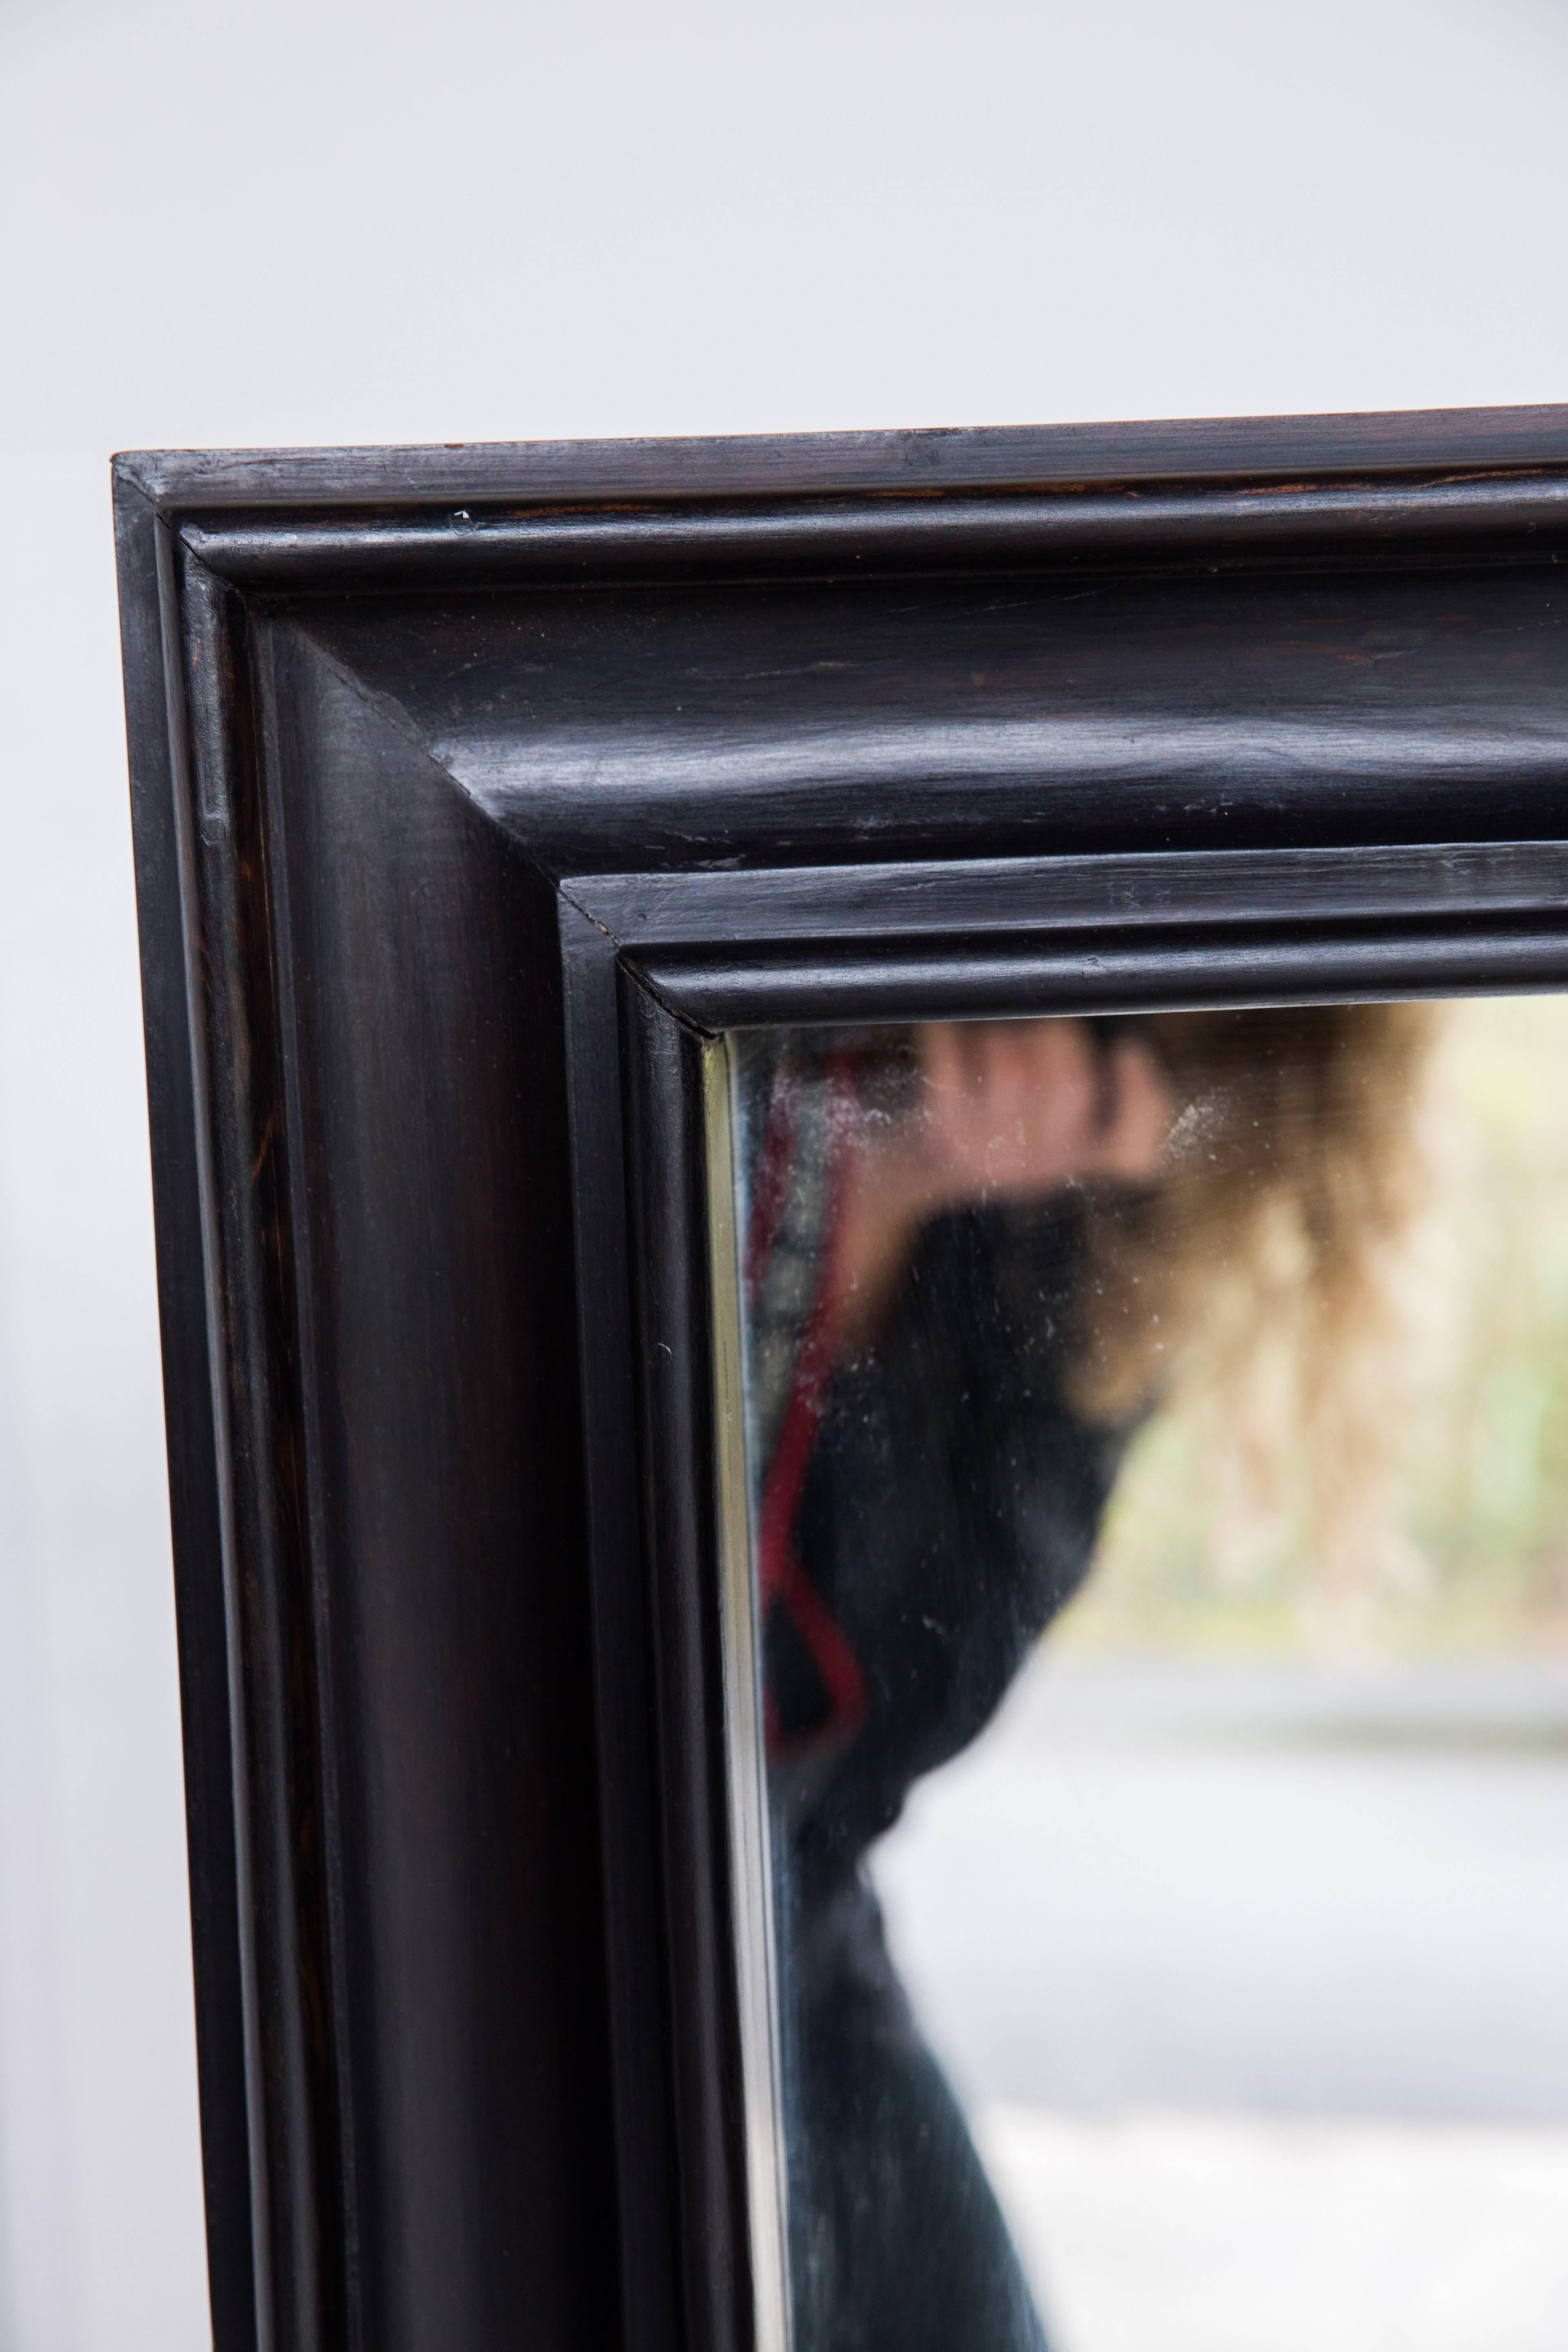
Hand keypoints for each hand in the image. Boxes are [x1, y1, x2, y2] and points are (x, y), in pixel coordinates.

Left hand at [913, 1019, 1171, 1201]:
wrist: (923, 1167)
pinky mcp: (942, 1128)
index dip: (1142, 1093)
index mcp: (1079, 1159)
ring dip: (1005, 1033)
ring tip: (998, 1028)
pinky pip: (950, 1065)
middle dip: (1060, 1035)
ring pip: (1012, 1071)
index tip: (1127, 1049)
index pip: (1135, 1149)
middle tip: (1045, 1021)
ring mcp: (991, 1148)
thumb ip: (1092, 1086)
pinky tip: (948, 1027)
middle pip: (1070, 1085)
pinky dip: (948, 1035)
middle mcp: (1040, 1163)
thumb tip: (1105, 1024)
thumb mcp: (1054, 1124)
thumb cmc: (1001, 1123)